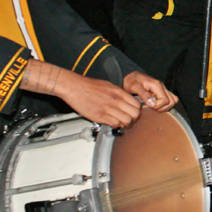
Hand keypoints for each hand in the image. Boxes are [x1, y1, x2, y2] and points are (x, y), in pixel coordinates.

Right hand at [21, 59, 141, 127]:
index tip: (133, 113)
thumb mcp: (108, 86)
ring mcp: (108, 108)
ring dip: (125, 124)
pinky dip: (116, 125)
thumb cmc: (89, 86)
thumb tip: (126, 101)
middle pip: (135, 114)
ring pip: (126, 121)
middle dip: (134, 119)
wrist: (74, 87)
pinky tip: (112, 123)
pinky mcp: (100, 116)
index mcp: (119, 92)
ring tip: (121, 123)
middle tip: (129, 120)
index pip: (137, 104)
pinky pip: (115, 124)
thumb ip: (119, 94)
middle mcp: (115, 100)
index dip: (137, 110)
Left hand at [122, 71, 178, 111]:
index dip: (158, 106)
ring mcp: (163, 89)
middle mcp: (162, 86)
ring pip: (173, 100)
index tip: (148, 105)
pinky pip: (170, 99)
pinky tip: (156, 105)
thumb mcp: (134, 87)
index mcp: (157, 85)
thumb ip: (144, 95)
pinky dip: (165, 105)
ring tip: (154, 107)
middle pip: (172, 101)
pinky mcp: (162, 91)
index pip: (165, 100)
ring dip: (165, 107)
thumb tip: (152, 104)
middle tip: (152, 107)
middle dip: (163, 108)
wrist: (130, 75)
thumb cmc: (131, 80)